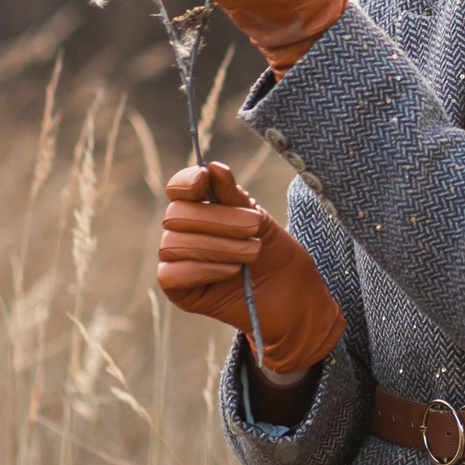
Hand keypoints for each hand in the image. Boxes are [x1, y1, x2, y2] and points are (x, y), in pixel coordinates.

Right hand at [157, 161, 347, 377]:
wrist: (292, 298)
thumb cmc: (276, 255)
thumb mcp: (258, 220)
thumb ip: (233, 197)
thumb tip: (212, 166)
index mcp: (202, 210)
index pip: (178, 189)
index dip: (185, 181)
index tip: (203, 179)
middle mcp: (183, 233)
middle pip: (176, 215)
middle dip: (219, 220)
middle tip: (254, 229)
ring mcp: (178, 262)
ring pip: (175, 243)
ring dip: (220, 246)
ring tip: (252, 252)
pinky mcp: (179, 291)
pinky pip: (172, 273)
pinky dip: (205, 268)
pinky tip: (232, 271)